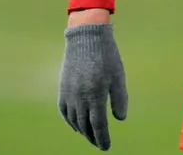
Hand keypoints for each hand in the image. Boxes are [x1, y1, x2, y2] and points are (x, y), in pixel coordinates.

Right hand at [58, 23, 128, 149]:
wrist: (86, 38)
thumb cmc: (106, 56)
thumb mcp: (118, 75)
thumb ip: (119, 98)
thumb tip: (119, 119)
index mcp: (95, 94)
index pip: (98, 125)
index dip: (102, 138)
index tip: (106, 147)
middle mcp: (79, 97)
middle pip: (85, 126)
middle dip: (93, 137)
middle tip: (100, 144)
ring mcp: (68, 94)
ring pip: (74, 120)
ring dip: (82, 131)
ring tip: (91, 136)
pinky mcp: (62, 89)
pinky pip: (64, 111)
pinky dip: (70, 121)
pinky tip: (77, 124)